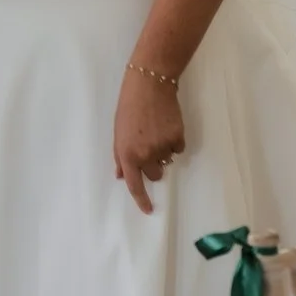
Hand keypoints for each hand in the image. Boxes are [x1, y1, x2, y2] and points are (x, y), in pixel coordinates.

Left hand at [112, 68, 185, 214]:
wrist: (149, 85)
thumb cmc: (129, 108)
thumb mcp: (118, 132)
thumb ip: (120, 156)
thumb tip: (121, 176)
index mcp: (127, 154)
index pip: (134, 184)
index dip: (142, 200)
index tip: (149, 210)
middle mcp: (146, 154)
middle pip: (155, 175)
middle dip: (153, 166)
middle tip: (149, 147)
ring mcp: (163, 147)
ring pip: (167, 161)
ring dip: (163, 152)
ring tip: (156, 130)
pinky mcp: (178, 138)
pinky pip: (178, 149)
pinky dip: (174, 142)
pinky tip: (167, 126)